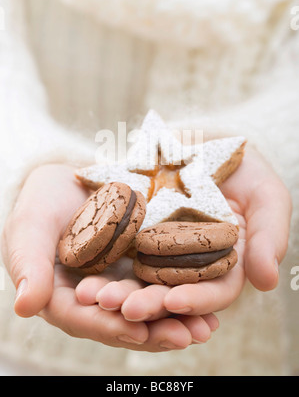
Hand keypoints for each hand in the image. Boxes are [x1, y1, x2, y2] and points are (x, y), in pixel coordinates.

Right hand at [0, 164, 217, 351]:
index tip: (137, 332)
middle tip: (186, 337)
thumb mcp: (30, 227)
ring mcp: (119, 282)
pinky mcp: (140, 265)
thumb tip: (26, 306)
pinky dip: (183, 293)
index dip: (109, 326)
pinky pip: (161, 283)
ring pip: (147, 307)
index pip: (83, 319)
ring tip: (205, 329)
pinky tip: (210, 304)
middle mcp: (94, 298)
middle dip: (153, 330)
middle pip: (122, 321)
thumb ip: (29, 264)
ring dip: (176, 320)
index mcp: (61, 296)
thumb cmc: (42, 202)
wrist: (70, 179)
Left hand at [76, 145, 291, 319]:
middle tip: (126, 309)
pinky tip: (83, 270)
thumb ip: (269, 233)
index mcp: (224, 261)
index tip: (176, 302)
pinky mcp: (130, 229)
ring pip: (138, 276)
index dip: (198, 299)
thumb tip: (268, 281)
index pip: (215, 289)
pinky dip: (100, 260)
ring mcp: (156, 246)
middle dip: (150, 303)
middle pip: (171, 290)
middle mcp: (189, 260)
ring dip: (119, 290)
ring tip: (95, 297)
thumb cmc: (241, 164)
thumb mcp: (265, 193)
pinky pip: (113, 247)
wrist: (198, 135)